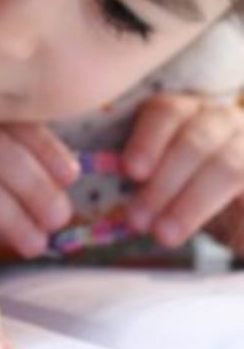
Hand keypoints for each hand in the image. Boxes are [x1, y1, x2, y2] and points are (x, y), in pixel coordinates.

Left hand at [123, 93, 243, 248]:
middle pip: (193, 141)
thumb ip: (139, 181)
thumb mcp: (159, 182)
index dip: (147, 140)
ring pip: (226, 166)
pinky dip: (228, 217)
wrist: (236, 212)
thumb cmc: (186, 192)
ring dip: (190, 204)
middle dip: (162, 183)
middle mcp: (222, 120)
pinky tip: (214, 235)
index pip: (166, 112)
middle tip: (137, 219)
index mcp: (187, 113)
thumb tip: (116, 203)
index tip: (130, 171)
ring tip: (164, 234)